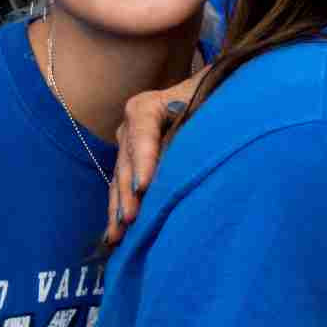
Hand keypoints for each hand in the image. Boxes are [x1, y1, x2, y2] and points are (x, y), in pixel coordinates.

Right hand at [106, 75, 202, 244]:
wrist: (204, 92)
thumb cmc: (209, 95)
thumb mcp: (206, 101)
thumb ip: (197, 121)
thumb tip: (194, 155)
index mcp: (146, 107)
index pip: (142, 134)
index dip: (143, 160)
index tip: (144, 186)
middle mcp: (130, 127)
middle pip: (128, 162)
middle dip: (128, 193)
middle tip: (130, 220)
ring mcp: (127, 147)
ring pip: (120, 180)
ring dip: (118, 208)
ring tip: (118, 235)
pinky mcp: (130, 164)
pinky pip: (122, 189)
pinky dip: (120, 211)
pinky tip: (116, 235)